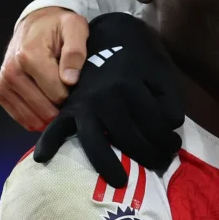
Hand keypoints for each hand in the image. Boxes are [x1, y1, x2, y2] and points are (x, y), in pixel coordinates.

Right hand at [0, 7, 88, 130]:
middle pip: (43, 108)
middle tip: (71, 97)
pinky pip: (17, 115)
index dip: (72, 95)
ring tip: (60, 105)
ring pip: (30, 116)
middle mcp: (12, 70)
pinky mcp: (1, 90)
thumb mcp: (74, 28)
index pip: (56, 93)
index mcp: (30, 56)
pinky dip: (33, 118)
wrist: (37, 22)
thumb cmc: (59, 26)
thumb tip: (70, 80)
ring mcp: (4, 82)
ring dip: (47, 117)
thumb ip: (75, 52)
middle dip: (60, 108)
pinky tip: (45, 114)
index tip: (77, 87)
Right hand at [34, 13, 183, 186]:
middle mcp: (105, 97)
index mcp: (130, 86)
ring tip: (120, 182)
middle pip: (128, 137)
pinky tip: (44, 159)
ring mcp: (83, 103)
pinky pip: (56, 127)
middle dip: (147, 155)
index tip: (174, 148)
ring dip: (107, 163)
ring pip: (94, 140)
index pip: (153, 124)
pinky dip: (49, 143)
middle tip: (160, 165)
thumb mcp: (161, 73)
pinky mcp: (68, 107)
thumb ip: (170, 100)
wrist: (107, 37)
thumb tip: (170, 126)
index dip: (166, 140)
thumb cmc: (139, 59)